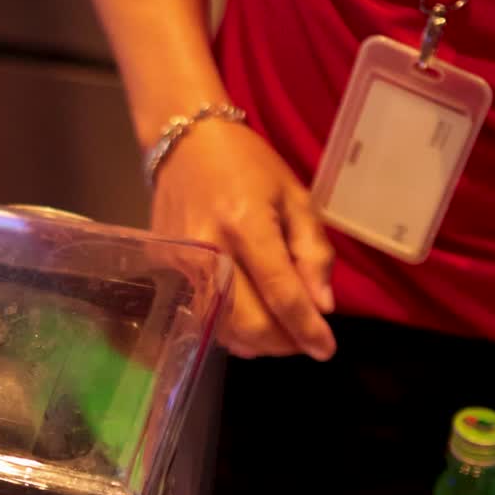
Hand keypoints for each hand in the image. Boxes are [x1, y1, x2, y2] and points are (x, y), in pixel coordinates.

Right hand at [150, 121, 336, 359]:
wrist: (185, 144)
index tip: (326, 350)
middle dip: (283, 343)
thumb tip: (322, 306)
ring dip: (258, 342)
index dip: (307, 329)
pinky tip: (250, 320)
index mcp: (247, 225)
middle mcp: (210, 250)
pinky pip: (202, 315)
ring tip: (281, 330)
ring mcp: (183, 264)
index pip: (281, 293)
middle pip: (248, 323)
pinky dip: (231, 330)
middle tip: (305, 340)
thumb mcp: (295, 197)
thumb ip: (312, 251)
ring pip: (223, 329)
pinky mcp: (167, 270)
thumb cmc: (248, 165)